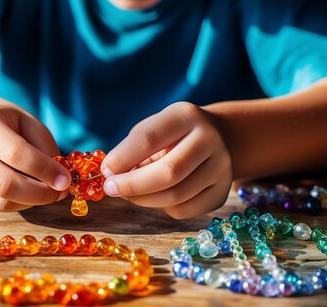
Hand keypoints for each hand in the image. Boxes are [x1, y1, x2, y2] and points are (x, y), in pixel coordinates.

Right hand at [0, 107, 70, 210]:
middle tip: (62, 192)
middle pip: (4, 183)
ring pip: (1, 200)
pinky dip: (21, 203)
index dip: (44, 169)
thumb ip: (44, 149)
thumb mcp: (30, 124)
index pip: (15, 153)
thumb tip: (59, 181)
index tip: (66, 180)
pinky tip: (32, 192)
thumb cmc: (10, 125)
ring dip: (33, 200)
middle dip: (40, 192)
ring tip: (50, 192)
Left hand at [101, 102, 232, 218]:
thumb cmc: (172, 135)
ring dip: (143, 199)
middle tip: (111, 189)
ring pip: (175, 196)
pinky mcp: (220, 192)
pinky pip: (183, 210)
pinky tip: (155, 196)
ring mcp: (221, 168)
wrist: (218, 138)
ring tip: (128, 193)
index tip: (105, 171)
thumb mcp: (153, 129)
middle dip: (132, 185)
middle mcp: (209, 140)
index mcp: (186, 116)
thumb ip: (132, 150)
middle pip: (169, 172)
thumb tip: (112, 177)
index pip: (150, 139)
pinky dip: (161, 207)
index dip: (123, 158)